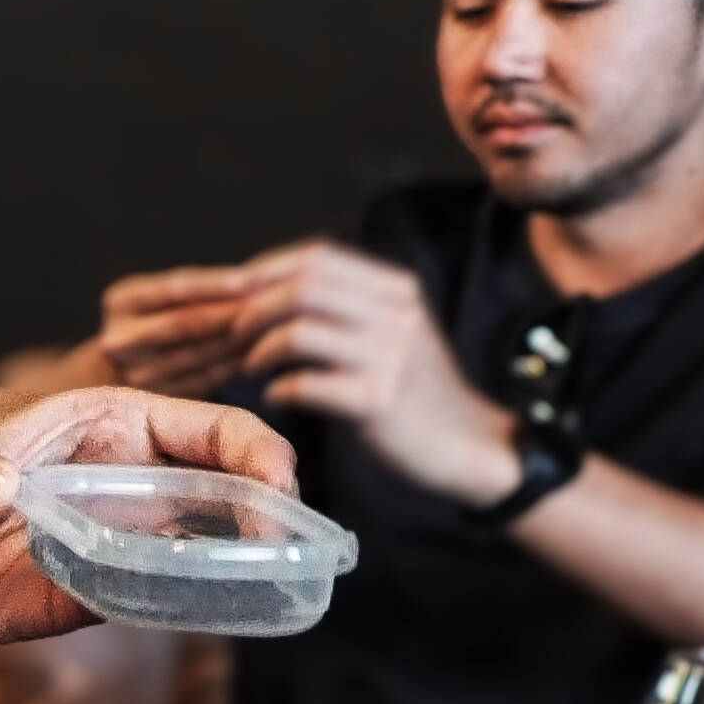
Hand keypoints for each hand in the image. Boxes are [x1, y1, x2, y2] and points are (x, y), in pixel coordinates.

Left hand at [0, 386, 296, 641]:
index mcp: (107, 424)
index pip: (207, 425)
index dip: (255, 450)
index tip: (276, 488)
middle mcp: (130, 479)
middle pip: (229, 487)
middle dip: (272, 512)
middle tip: (290, 551)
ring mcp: (122, 537)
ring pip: (210, 545)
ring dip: (247, 564)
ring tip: (277, 587)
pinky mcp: (103, 588)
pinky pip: (166, 598)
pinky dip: (198, 609)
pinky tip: (223, 619)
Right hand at [89, 262, 280, 395]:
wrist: (120, 367)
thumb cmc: (158, 318)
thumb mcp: (163, 296)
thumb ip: (199, 290)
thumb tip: (259, 278)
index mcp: (120, 301)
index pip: (174, 288)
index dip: (215, 284)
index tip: (253, 278)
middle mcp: (120, 340)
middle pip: (186, 323)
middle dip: (234, 312)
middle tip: (275, 303)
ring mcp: (135, 374)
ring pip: (200, 353)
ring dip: (242, 339)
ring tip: (277, 326)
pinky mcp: (156, 399)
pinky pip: (205, 379)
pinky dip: (235, 364)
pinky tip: (261, 353)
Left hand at [230, 241, 517, 503]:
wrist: (471, 446)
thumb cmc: (416, 392)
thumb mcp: (394, 333)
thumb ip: (351, 306)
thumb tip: (276, 289)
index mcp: (396, 291)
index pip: (318, 257)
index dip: (266, 270)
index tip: (234, 291)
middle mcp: (397, 315)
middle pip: (304, 287)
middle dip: (255, 308)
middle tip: (233, 333)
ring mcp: (390, 358)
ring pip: (301, 331)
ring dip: (261, 349)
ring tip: (248, 366)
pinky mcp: (379, 402)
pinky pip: (309, 385)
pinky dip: (279, 389)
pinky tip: (274, 397)